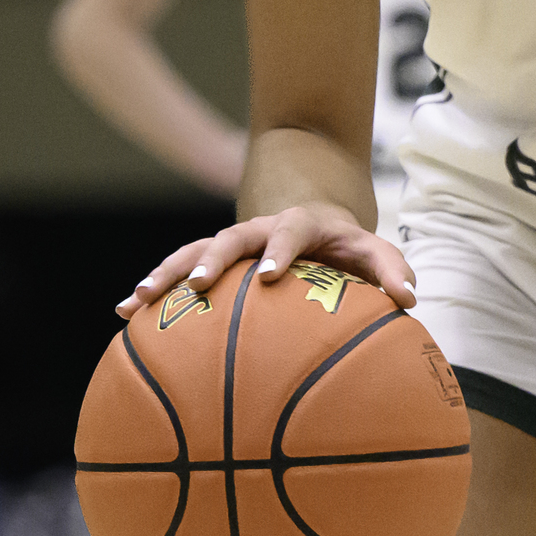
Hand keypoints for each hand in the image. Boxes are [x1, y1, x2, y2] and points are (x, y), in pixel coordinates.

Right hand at [116, 204, 415, 319]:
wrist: (314, 220)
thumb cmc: (347, 246)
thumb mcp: (373, 252)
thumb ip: (392, 270)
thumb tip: (411, 300)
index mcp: (301, 225)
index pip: (289, 231)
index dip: (279, 250)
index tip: (269, 276)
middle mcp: (261, 229)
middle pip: (232, 237)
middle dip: (212, 258)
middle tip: (197, 285)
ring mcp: (232, 243)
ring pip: (193, 250)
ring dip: (167, 272)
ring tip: (138, 300)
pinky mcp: (211, 260)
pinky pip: (177, 271)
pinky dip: (154, 287)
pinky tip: (124, 314)